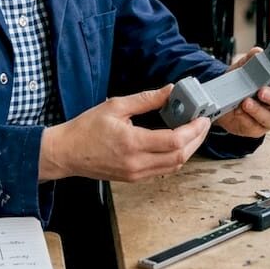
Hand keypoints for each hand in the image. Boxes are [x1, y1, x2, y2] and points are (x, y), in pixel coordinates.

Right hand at [39, 85, 210, 181]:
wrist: (66, 153)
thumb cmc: (85, 129)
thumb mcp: (115, 106)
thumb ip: (146, 99)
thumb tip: (169, 90)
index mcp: (132, 143)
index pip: (174, 141)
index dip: (193, 130)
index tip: (201, 118)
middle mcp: (136, 163)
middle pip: (180, 157)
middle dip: (197, 140)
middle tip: (203, 124)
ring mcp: (136, 173)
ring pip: (174, 166)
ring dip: (188, 150)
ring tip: (193, 132)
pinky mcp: (133, 178)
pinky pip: (162, 170)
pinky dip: (174, 157)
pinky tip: (176, 143)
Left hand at [213, 47, 269, 137]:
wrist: (221, 101)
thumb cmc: (239, 84)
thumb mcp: (243, 68)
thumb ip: (252, 58)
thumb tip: (258, 52)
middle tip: (262, 91)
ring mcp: (269, 117)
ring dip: (258, 110)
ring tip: (245, 102)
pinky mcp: (257, 128)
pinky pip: (254, 126)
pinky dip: (245, 118)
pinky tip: (238, 111)